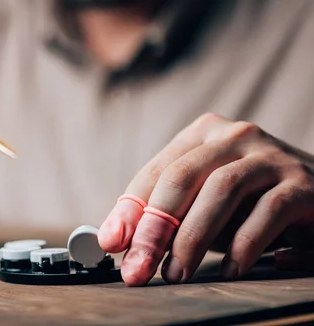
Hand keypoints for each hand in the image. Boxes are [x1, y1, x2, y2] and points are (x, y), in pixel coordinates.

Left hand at [98, 113, 313, 285]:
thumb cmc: (249, 203)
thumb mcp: (201, 203)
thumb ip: (162, 214)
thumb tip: (114, 238)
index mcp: (202, 134)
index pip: (157, 171)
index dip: (131, 210)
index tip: (112, 244)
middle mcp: (234, 136)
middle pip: (181, 178)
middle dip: (155, 228)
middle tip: (139, 268)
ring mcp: (270, 156)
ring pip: (220, 190)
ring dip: (193, 238)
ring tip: (176, 273)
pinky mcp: (303, 183)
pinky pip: (266, 212)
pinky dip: (243, 246)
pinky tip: (228, 271)